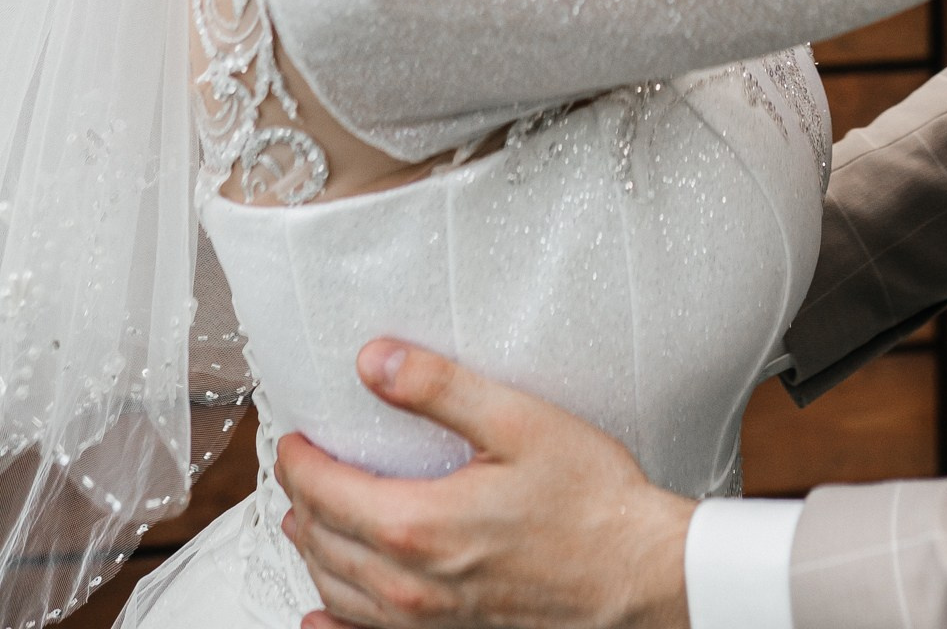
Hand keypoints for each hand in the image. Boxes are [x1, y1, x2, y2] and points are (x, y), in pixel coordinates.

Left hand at [277, 341, 693, 628]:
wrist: (639, 578)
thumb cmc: (591, 501)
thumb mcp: (519, 421)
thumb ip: (439, 388)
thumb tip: (372, 360)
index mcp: (420, 524)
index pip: (326, 491)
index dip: (298, 461)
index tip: (292, 437)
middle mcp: (411, 584)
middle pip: (324, 541)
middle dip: (300, 501)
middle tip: (295, 469)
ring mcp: (428, 623)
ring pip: (339, 591)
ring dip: (312, 552)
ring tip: (304, 522)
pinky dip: (332, 625)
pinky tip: (318, 618)